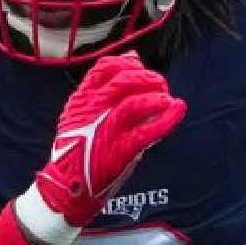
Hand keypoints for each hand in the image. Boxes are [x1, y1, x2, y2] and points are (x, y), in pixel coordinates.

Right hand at [14, 52, 186, 244]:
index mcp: (82, 100)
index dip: (128, 63)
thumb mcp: (84, 113)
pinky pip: (146, 132)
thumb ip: (106, 87)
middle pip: (123, 81)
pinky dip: (167, 119)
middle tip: (160, 85)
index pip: (105, 67)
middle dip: (147, 79)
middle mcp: (91, 112)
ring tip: (166, 99)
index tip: (140, 68)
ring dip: (156, 98)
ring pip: (133, 104)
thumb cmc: (80, 148)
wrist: (67, 187)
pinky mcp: (118, 152)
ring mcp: (104, 131)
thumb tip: (133, 57)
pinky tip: (177, 110)